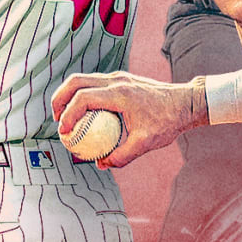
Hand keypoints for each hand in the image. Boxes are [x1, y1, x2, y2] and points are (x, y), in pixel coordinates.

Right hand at [50, 71, 204, 167]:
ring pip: (83, 79)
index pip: (84, 98)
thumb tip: (101, 164)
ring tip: (64, 117)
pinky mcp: (121, 79)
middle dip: (59, 99)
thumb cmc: (168, 122)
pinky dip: (82, 95)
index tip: (63, 132)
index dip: (68, 115)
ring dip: (68, 95)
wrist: (186, 102)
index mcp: (120, 93)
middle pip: (75, 82)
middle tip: (56, 120)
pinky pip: (94, 83)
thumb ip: (122, 156)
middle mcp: (116, 80)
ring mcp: (118, 77)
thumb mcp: (146, 143)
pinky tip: (84, 114)